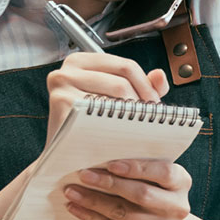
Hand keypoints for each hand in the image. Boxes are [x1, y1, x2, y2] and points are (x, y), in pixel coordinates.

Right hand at [45, 53, 169, 144]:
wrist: (64, 158)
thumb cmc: (91, 127)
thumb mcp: (117, 100)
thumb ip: (141, 86)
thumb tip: (159, 75)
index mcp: (82, 61)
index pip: (126, 66)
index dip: (147, 87)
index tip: (157, 107)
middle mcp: (67, 69)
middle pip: (122, 82)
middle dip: (142, 103)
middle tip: (152, 122)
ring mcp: (61, 86)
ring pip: (114, 97)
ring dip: (132, 115)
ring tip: (140, 129)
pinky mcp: (60, 105)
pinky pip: (100, 113)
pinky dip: (116, 125)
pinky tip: (122, 136)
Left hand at [64, 159, 192, 219]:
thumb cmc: (150, 188)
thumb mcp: (152, 174)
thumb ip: (136, 162)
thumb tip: (98, 149)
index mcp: (181, 182)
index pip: (164, 172)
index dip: (137, 169)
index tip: (111, 165)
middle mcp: (178, 207)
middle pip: (142, 195)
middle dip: (109, 184)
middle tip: (83, 175)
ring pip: (124, 213)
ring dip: (94, 202)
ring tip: (72, 192)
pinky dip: (92, 217)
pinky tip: (76, 208)